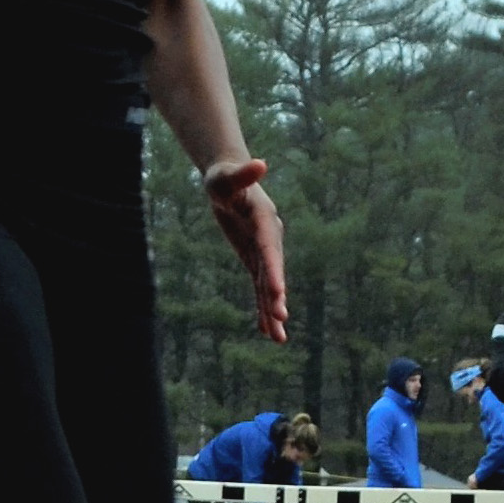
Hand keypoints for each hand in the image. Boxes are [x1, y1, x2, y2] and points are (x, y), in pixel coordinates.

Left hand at [204, 155, 288, 342]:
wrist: (228, 181)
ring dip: (272, 310)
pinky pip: (259, 286)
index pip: (269, 247)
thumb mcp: (225, 176)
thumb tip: (260, 164)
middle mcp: (268, 237)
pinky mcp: (254, 259)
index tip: (278, 291)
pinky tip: (265, 330)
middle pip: (273, 270)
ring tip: (278, 338)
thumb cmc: (223, 177)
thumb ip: (242, 174)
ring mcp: (262, 250)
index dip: (274, 269)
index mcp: (264, 219)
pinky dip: (262, 306)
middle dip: (276, 296)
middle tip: (280, 318)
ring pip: (268, 285)